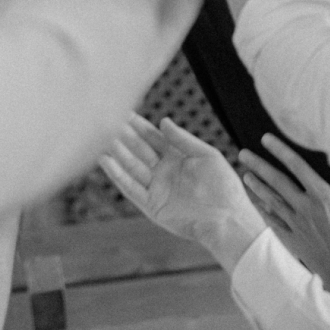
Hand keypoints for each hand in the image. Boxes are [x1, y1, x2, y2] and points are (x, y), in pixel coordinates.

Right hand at [101, 113, 264, 269]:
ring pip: (132, 166)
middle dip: (123, 135)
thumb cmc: (224, 186)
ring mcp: (157, 189)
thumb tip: (162, 120)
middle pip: (138, 150)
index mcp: (177, 157)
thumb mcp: (206, 155)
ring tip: (101, 137)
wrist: (228, 219)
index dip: (138, 125)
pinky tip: (105, 161)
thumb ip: (183, 139)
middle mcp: (164, 171)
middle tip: (105, 119)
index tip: (122, 110)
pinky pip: (131, 188)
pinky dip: (118, 175)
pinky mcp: (153, 206)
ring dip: (117, 152)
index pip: (152, 137)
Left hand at [239, 135, 329, 292]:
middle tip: (242, 151)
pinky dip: (263, 210)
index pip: (297, 167)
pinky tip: (255, 202)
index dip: (281, 150)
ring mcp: (297, 225)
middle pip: (277, 181)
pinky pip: (274, 223)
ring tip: (244, 173)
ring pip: (272, 201)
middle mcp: (305, 208)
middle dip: (259, 165)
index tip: (266, 137)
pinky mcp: (294, 242)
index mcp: (323, 197)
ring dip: (257, 186)